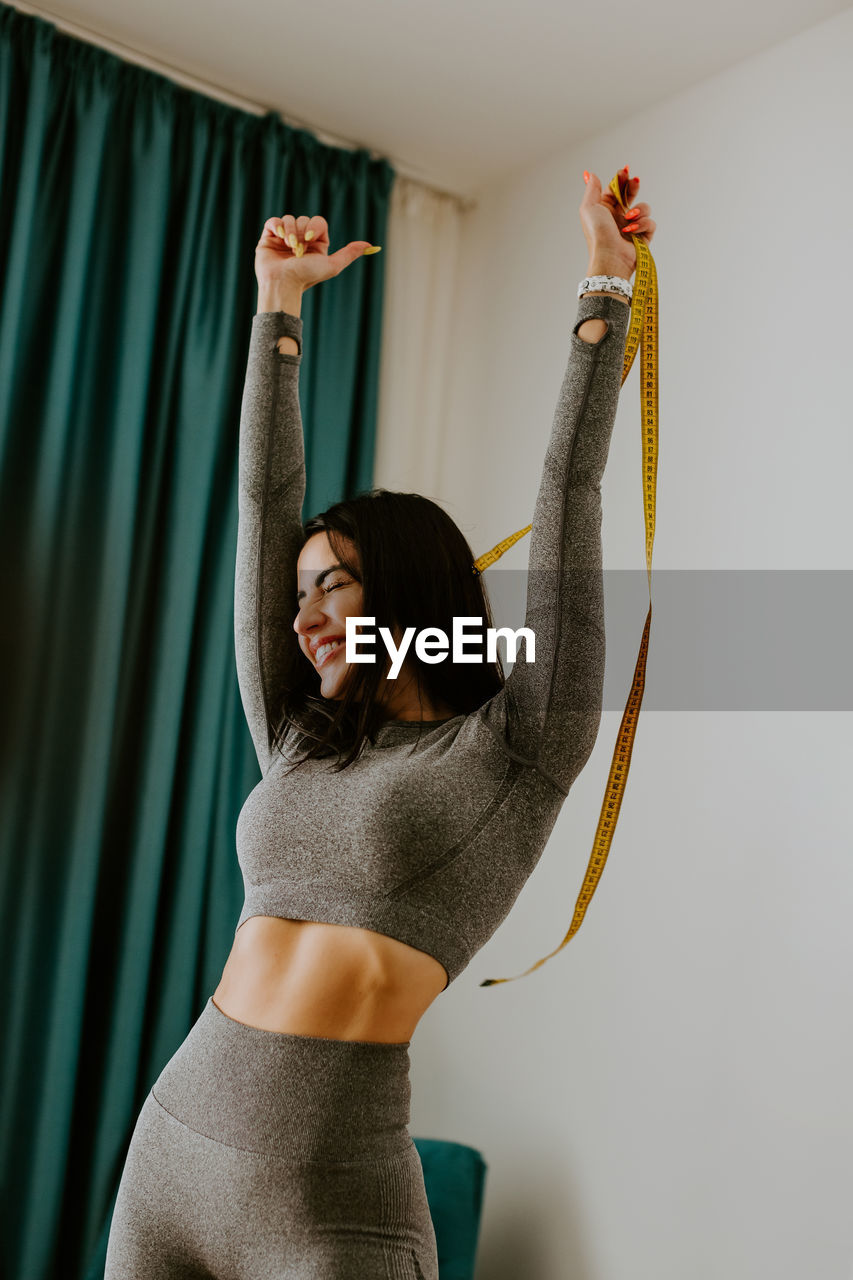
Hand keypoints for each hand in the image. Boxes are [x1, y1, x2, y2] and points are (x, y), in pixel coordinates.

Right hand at [254, 215, 378, 292]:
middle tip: (298, 250)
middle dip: (301, 232)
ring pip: (289, 219)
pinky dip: (277, 226)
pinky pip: (274, 222)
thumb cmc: (307, 277)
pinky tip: (279, 237)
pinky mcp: (270, 237)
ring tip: (288, 248)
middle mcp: (301, 239)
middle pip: (304, 219)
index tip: (310, 237)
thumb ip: (349, 254)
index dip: (315, 226)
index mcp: (316, 244)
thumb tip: (371, 246)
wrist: (283, 284)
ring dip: (290, 232)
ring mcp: (284, 238)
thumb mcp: (332, 266)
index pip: (318, 222)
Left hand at [579, 168, 655, 277]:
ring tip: (629, 217)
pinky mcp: (643, 237)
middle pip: (631, 195)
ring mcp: (631, 227)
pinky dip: (642, 225)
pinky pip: (650, 223)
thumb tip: (590, 175)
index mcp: (605, 210)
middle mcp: (618, 217)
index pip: (615, 190)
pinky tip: (632, 231)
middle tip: (634, 182)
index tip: (624, 172)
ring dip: (639, 210)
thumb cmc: (597, 235)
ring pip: (644, 208)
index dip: (621, 180)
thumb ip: (592, 189)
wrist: (609, 257)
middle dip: (633, 187)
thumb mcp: (589, 208)